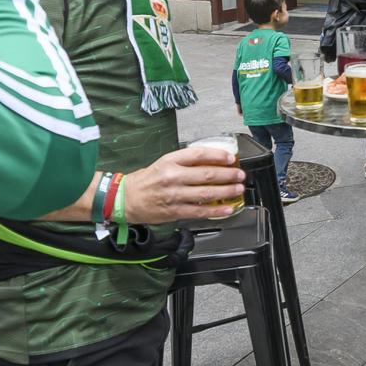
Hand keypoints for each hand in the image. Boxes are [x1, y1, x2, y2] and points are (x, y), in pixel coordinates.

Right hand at [122, 144, 247, 222]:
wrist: (126, 198)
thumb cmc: (146, 180)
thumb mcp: (164, 163)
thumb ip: (186, 162)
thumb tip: (211, 161)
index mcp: (170, 161)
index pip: (199, 154)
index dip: (218, 155)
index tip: (231, 158)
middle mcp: (173, 177)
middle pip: (207, 174)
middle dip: (228, 175)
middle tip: (240, 175)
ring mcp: (174, 195)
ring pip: (207, 193)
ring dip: (226, 191)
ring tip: (238, 189)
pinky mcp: (175, 211)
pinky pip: (200, 211)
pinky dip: (216, 211)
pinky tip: (227, 209)